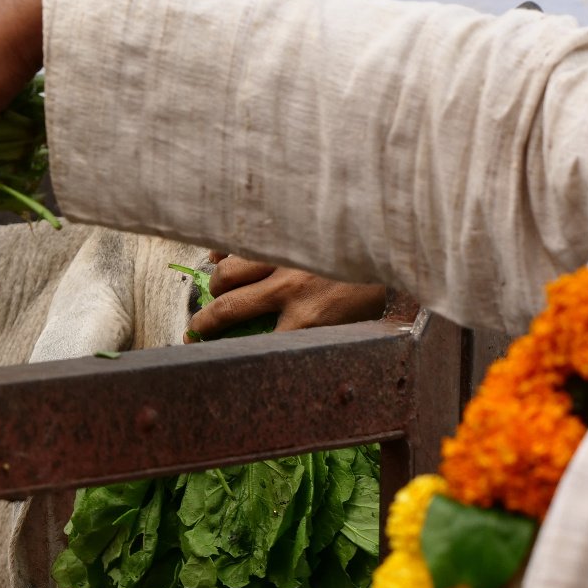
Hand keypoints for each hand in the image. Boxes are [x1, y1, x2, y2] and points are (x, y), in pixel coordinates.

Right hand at [187, 252, 385, 339]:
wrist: (393, 234)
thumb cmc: (377, 283)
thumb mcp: (353, 321)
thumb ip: (319, 333)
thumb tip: (285, 345)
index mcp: (310, 316)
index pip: (258, 346)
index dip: (230, 354)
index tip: (215, 357)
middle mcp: (290, 287)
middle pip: (229, 310)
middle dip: (204, 324)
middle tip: (193, 331)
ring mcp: (284, 255)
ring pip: (228, 273)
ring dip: (216, 285)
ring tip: (216, 291)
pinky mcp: (283, 230)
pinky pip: (240, 241)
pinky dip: (224, 251)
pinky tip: (220, 258)